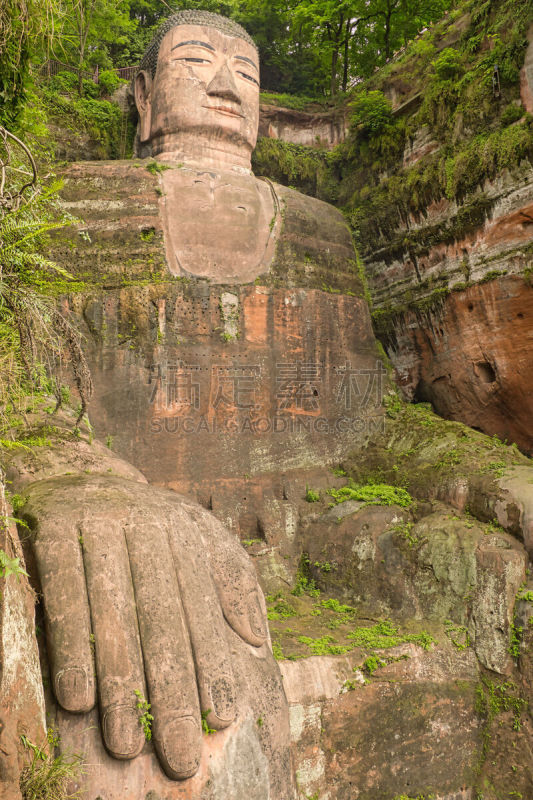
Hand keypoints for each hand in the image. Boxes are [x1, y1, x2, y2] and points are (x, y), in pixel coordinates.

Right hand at [22, 473, 267, 779]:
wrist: (76, 470)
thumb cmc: (146, 520)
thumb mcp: (198, 536)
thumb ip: (232, 580)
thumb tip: (257, 637)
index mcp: (184, 533)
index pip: (201, 607)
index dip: (213, 662)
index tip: (222, 717)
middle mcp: (145, 527)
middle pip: (161, 618)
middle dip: (171, 689)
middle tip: (179, 754)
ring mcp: (98, 525)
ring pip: (112, 615)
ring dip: (120, 683)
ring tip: (127, 744)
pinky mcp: (55, 529)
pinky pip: (63, 594)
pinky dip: (71, 646)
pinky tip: (79, 699)